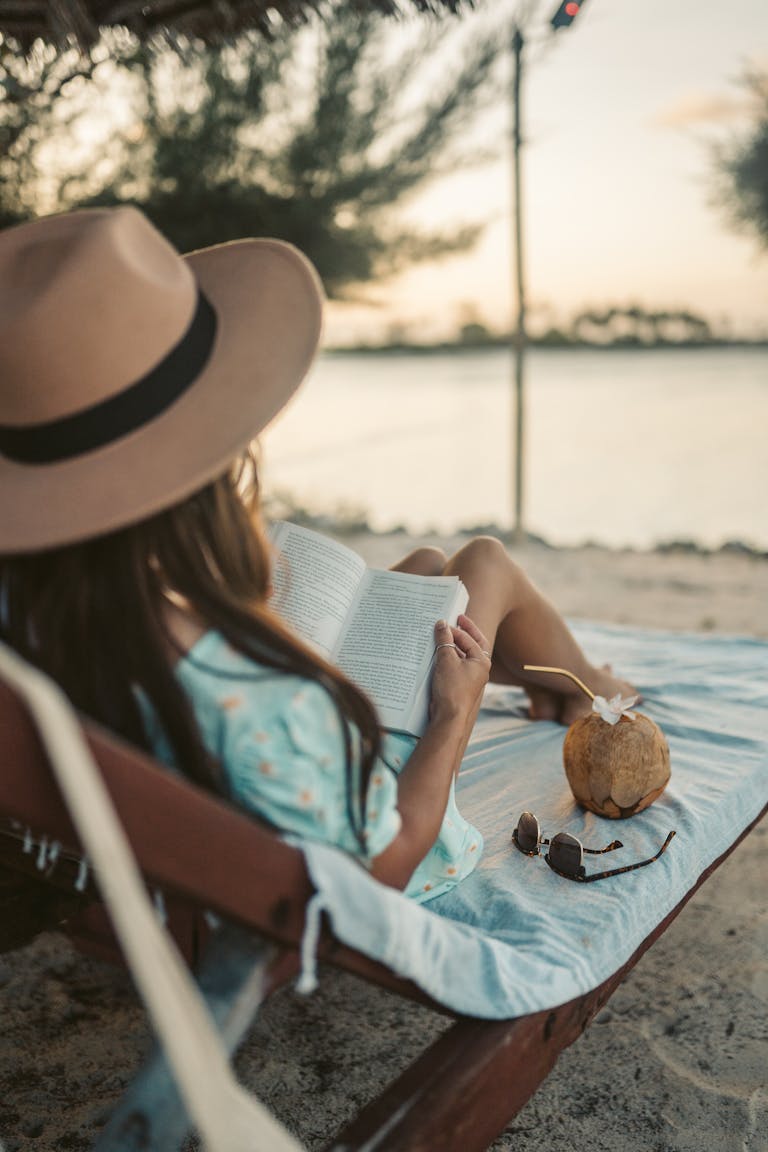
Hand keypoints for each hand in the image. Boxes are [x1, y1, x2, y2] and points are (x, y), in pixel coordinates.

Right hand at [429, 614, 491, 730]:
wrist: (450, 716)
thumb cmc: (452, 689)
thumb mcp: (446, 660)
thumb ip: (444, 640)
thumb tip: (441, 624)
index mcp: (482, 661)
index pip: (469, 639)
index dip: (455, 629)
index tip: (442, 622)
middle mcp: (479, 668)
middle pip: (474, 644)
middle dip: (465, 631)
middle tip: (457, 619)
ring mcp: (470, 677)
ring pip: (464, 655)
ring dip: (454, 645)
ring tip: (442, 636)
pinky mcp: (460, 684)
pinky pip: (456, 665)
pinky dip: (449, 657)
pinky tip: (438, 654)